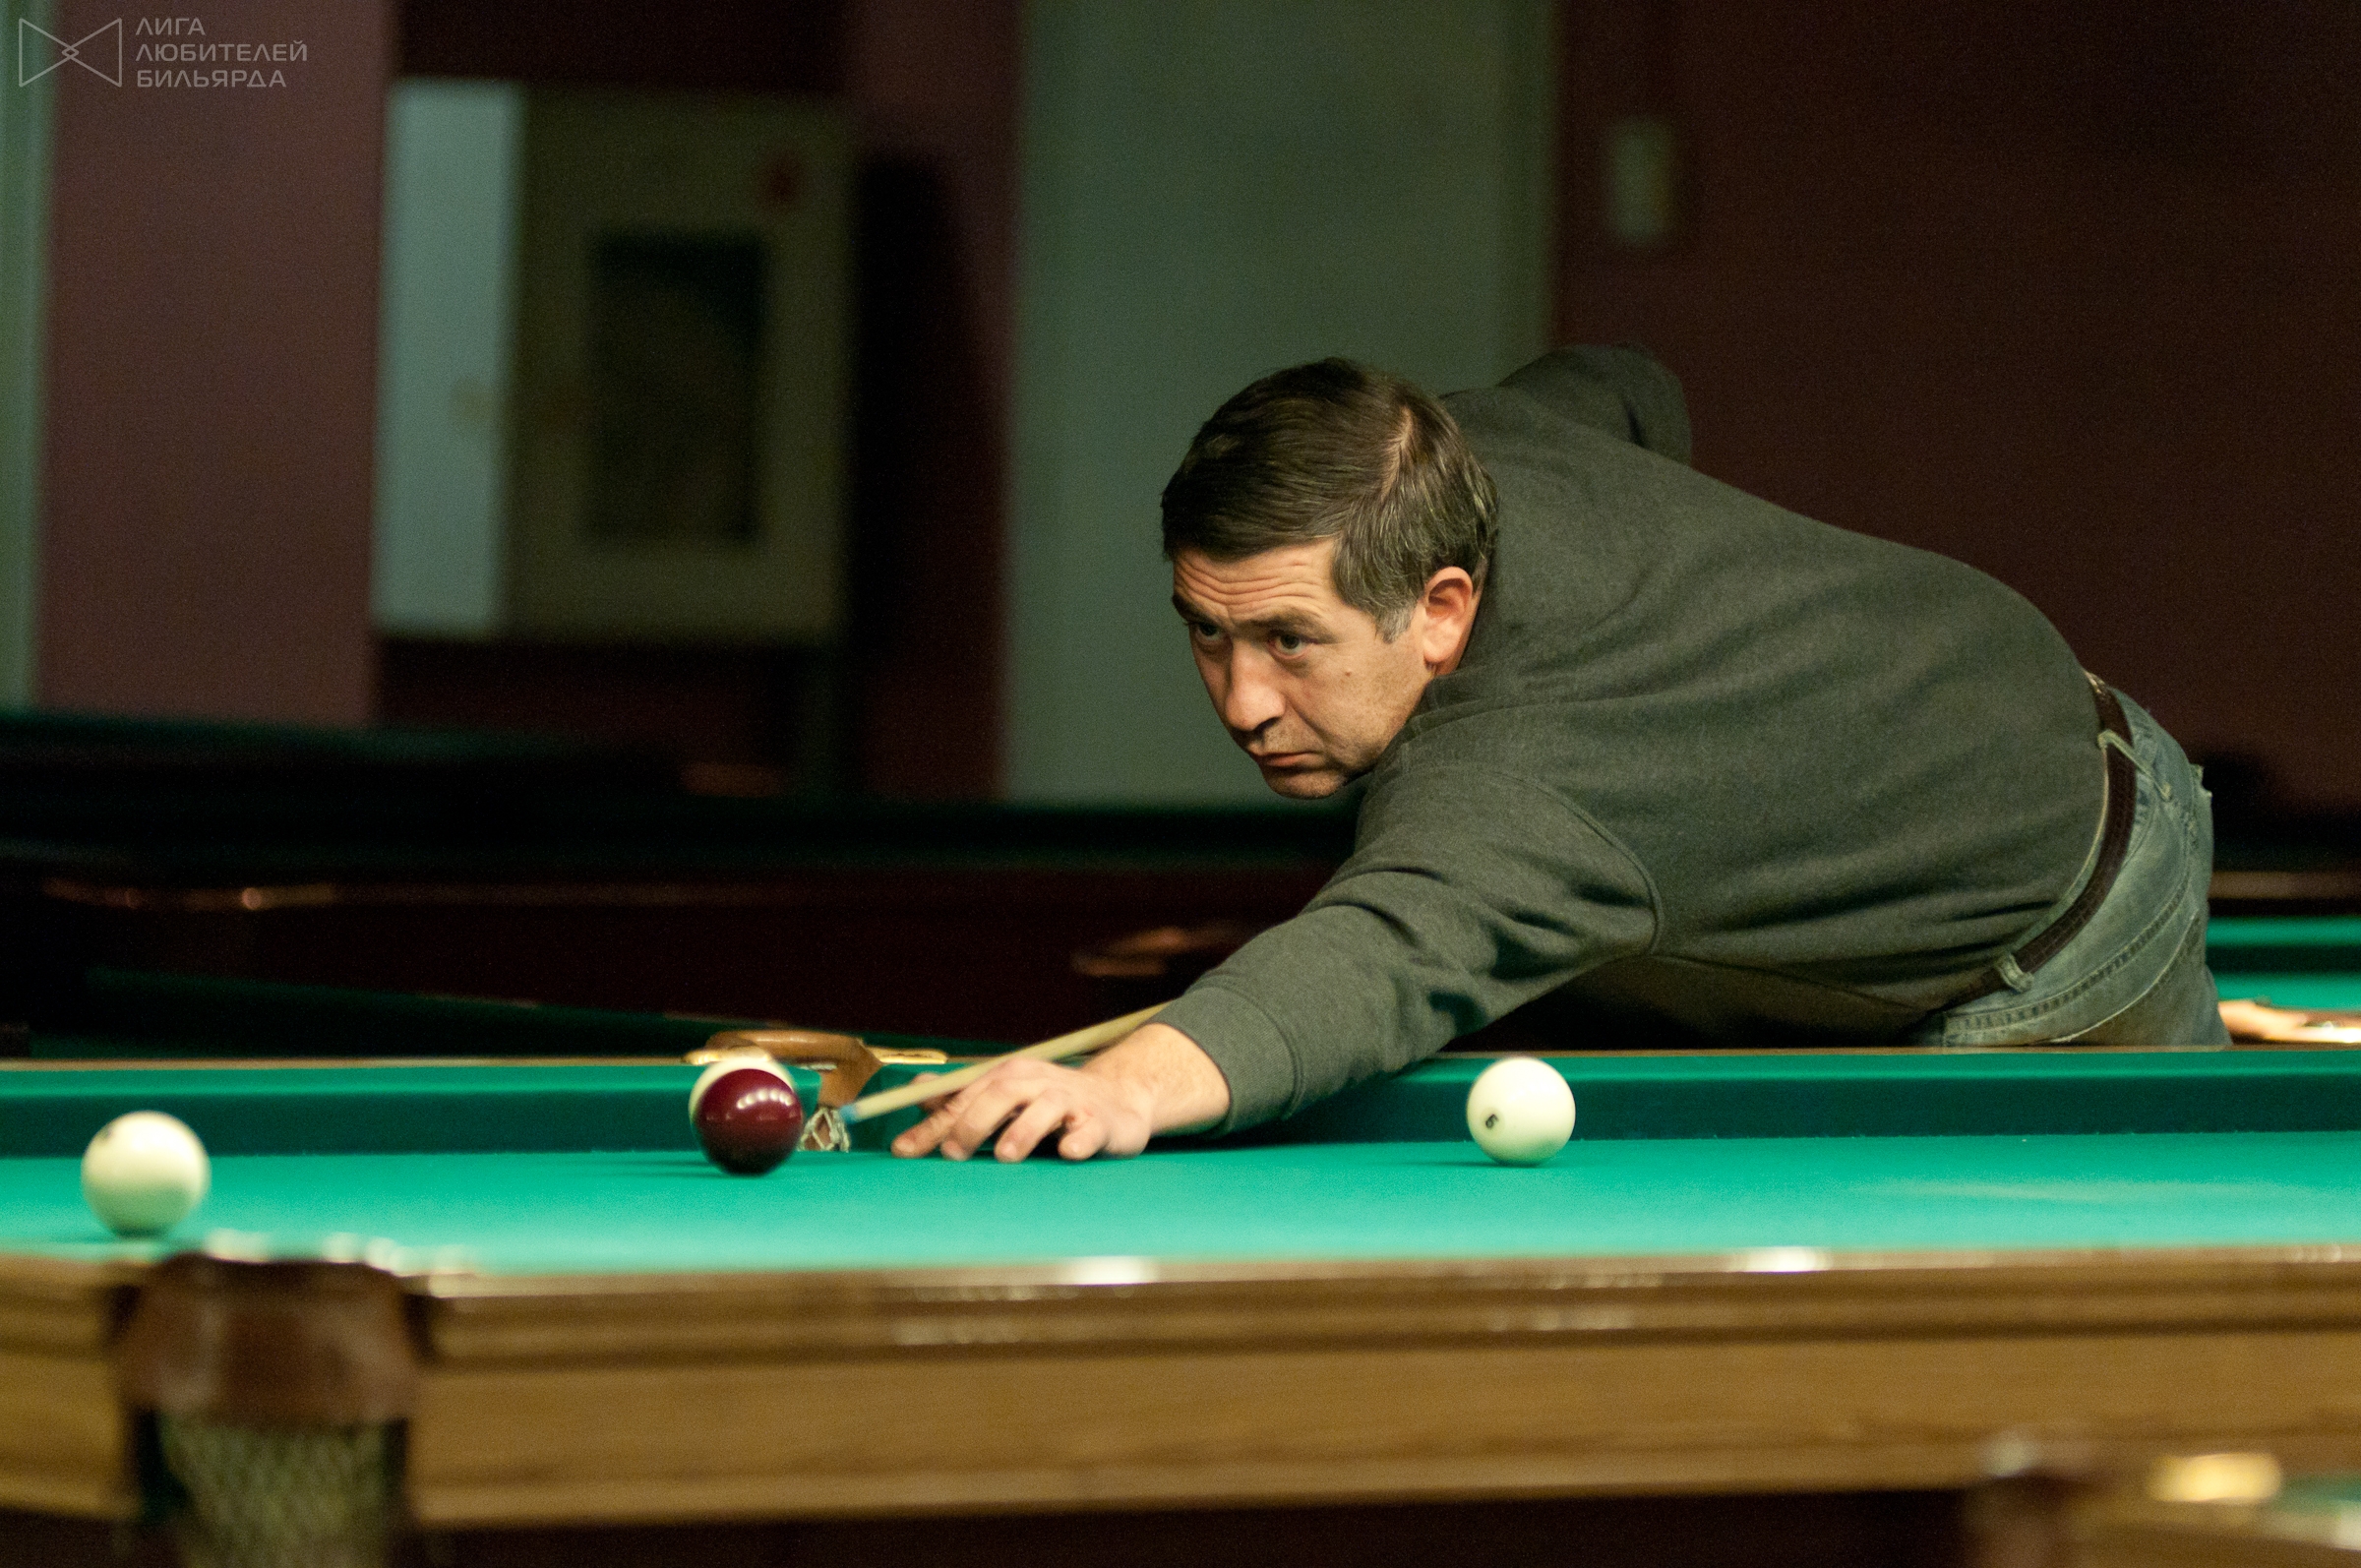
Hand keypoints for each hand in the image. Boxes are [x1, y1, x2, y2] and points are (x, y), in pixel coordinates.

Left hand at [890, 1023, 1230, 1161]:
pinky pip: (1089, 1131)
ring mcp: (1070, 1102)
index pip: (964, 1098)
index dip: (932, 1125)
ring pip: (1044, 1109)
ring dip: (1023, 1131)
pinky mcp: (1100, 1123)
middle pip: (1000, 1094)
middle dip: (973, 1123)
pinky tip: (1068, 1152)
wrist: (1118, 1099)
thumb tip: (916, 1090)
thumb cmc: (1050, 1101)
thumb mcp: (1006, 1094)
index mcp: (1008, 1076)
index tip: (904, 1150)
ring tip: (1004, 1155)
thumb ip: (962, 1098)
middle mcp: (1037, 1084)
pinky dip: (1079, 1141)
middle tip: (953, 1154)